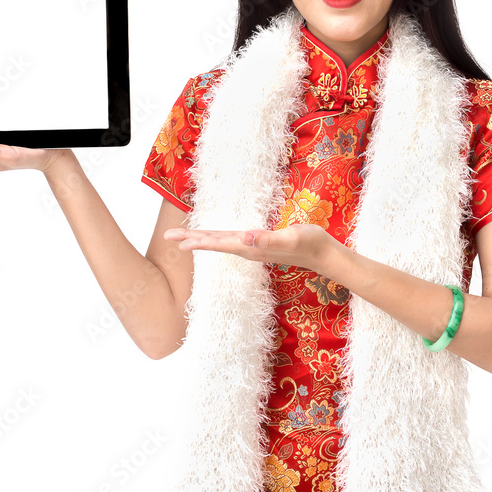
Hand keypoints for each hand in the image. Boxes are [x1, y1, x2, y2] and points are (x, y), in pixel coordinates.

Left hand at [163, 223, 331, 274]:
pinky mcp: (259, 244)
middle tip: (168, 237)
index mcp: (251, 247)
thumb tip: (244, 238)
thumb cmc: (309, 243)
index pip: (219, 244)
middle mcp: (248, 249)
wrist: (323, 253)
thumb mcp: (291, 237)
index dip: (198, 242)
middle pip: (214, 244)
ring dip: (201, 240)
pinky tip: (211, 239)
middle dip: (191, 240)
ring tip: (183, 239)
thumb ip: (268, 239)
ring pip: (221, 243)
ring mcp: (253, 248)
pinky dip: (216, 238)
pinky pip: (231, 241)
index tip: (178, 242)